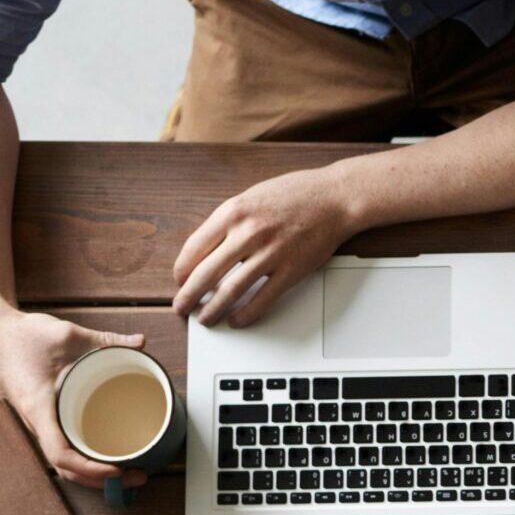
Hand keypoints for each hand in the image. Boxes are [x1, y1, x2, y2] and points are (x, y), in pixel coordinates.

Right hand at [0, 308, 148, 488]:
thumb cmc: (23, 336)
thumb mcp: (67, 333)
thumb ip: (106, 339)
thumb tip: (141, 342)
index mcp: (39, 407)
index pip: (60, 453)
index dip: (90, 468)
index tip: (118, 469)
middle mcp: (37, 422)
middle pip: (66, 469)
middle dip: (101, 481)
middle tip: (138, 475)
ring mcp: (40, 424)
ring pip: (65, 463)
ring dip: (94, 475)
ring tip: (130, 474)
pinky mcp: (45, 419)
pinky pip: (64, 449)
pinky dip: (86, 460)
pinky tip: (110, 456)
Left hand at [172, 165, 361, 327]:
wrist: (335, 198)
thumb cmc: (295, 195)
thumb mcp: (251, 198)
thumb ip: (229, 221)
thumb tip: (209, 249)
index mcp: (232, 212)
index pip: (194, 248)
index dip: (182, 270)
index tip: (180, 281)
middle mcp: (248, 233)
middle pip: (206, 274)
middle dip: (188, 296)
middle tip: (182, 308)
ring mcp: (270, 254)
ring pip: (230, 290)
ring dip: (213, 310)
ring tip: (206, 319)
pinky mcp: (291, 270)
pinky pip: (263, 299)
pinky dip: (246, 313)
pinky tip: (237, 319)